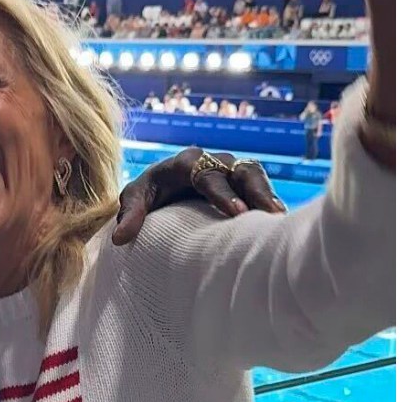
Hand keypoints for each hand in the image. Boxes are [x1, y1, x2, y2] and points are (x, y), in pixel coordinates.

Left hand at [113, 148, 287, 244]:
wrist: (164, 188)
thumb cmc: (149, 193)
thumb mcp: (135, 198)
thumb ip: (129, 214)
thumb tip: (120, 239)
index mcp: (186, 162)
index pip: (206, 174)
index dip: (222, 192)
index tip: (235, 213)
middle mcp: (213, 162)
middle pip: (239, 171)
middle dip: (255, 191)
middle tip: (268, 214)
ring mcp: (232, 170)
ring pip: (255, 177)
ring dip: (268, 197)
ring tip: (280, 219)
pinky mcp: (244, 183)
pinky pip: (262, 189)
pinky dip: (270, 204)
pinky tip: (280, 225)